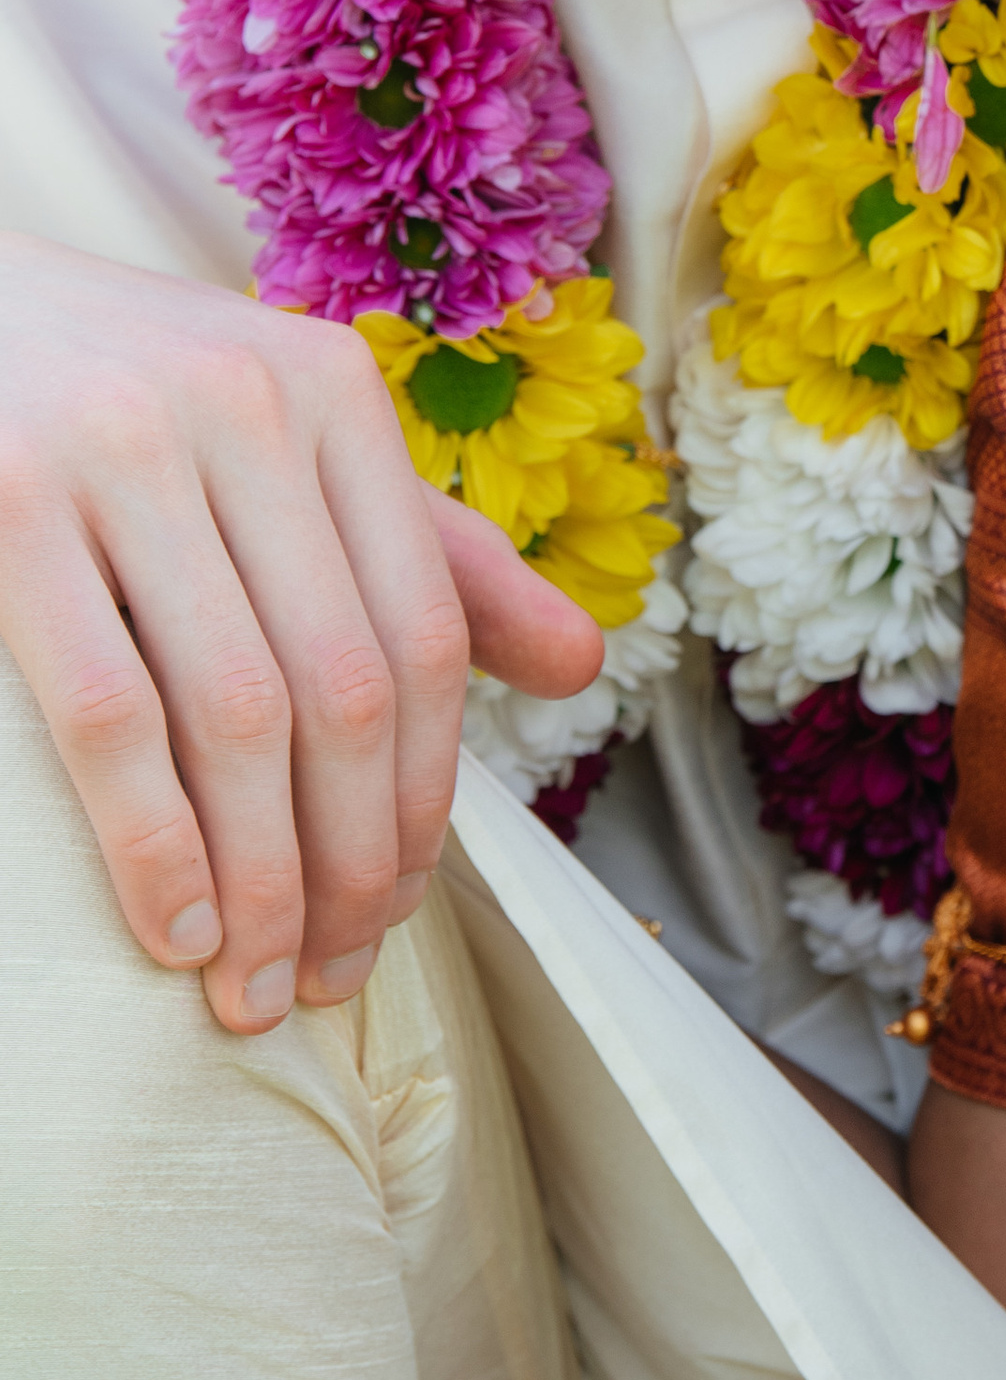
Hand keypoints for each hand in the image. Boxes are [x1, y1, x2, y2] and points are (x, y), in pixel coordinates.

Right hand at [0, 232, 603, 1032]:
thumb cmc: (118, 403)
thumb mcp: (280, 443)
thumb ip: (425, 552)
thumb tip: (576, 669)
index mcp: (332, 392)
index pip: (421, 631)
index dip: (425, 791)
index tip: (401, 911)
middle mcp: (247, 404)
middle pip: (347, 685)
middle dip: (353, 861)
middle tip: (334, 978)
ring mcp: (123, 447)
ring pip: (239, 714)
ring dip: (263, 880)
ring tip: (258, 987)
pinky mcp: (10, 500)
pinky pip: (111, 711)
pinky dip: (155, 844)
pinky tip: (175, 931)